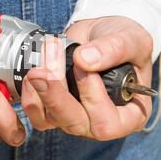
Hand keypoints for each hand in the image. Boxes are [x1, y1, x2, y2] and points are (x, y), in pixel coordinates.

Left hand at [21, 16, 153, 139]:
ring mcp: (74, 118)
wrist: (98, 34)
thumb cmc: (122, 42)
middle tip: (44, 71)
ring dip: (42, 91)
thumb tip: (84, 60)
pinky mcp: (53, 110)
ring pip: (52, 119)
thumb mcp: (130, 40)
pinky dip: (30, 94)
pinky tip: (30, 73)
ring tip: (40, 61)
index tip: (84, 68)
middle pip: (75, 124)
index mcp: (129, 114)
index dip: (93, 99)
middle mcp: (99, 122)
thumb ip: (114, 49)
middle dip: (57, 97)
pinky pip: (37, 114)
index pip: (108, 124)